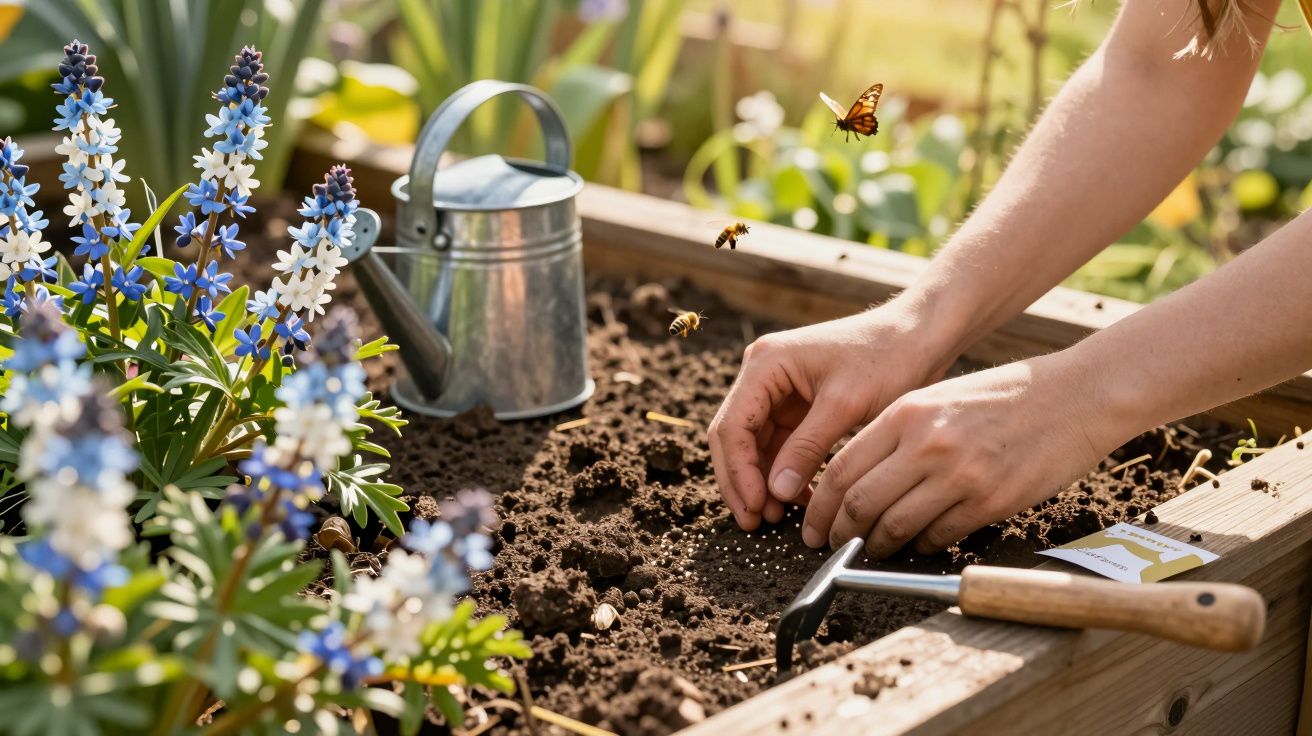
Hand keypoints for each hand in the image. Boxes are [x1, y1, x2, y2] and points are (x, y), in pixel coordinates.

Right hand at [708, 301, 952, 530]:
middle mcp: (763, 374)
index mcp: (765, 363)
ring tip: (777, 518)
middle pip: (734, 437)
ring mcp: (778, 390)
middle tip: (754, 522)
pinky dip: (785, 473)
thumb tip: (775, 493)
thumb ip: (807, 447)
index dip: (739, 471)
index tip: (756, 507)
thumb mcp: (845, 405)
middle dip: (743, 481)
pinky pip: (780, 446)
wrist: (919, 337)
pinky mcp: (797, 406)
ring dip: (763, 481)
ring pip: (754, 446)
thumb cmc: (887, 358)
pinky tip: (800, 500)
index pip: (733, 425)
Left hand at [802, 354, 1124, 554]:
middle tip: (832, 546)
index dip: (820, 507)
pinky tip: (918, 542)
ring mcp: (959, 476)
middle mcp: (926, 444)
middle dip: (839, 533)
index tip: (815, 525)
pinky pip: (938, 537)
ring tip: (872, 549)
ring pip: (895, 527)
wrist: (1075, 397)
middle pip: (860, 503)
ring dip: (877, 545)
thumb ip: (895, 433)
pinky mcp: (990, 502)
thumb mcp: (937, 397)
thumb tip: (854, 480)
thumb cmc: (1003, 396)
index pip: (840, 470)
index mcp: (906, 413)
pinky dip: (921, 545)